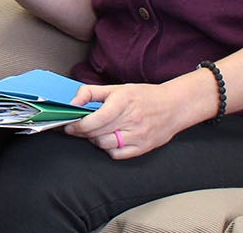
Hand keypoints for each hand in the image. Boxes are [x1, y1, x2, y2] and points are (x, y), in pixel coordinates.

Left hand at [63, 74, 213, 158]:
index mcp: (123, 102)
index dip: (77, 125)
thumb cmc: (143, 96)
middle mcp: (131, 119)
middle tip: (76, 129)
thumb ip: (90, 93)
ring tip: (94, 132)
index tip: (69, 125)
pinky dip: (108, 149)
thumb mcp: (116, 88)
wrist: (174, 106)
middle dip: (82, 132)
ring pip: (105, 145)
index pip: (94, 120)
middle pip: (97, 133)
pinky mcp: (143, 147)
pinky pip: (117, 154)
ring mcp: (138, 135)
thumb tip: (72, 103)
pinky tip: (109, 140)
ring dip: (94, 140)